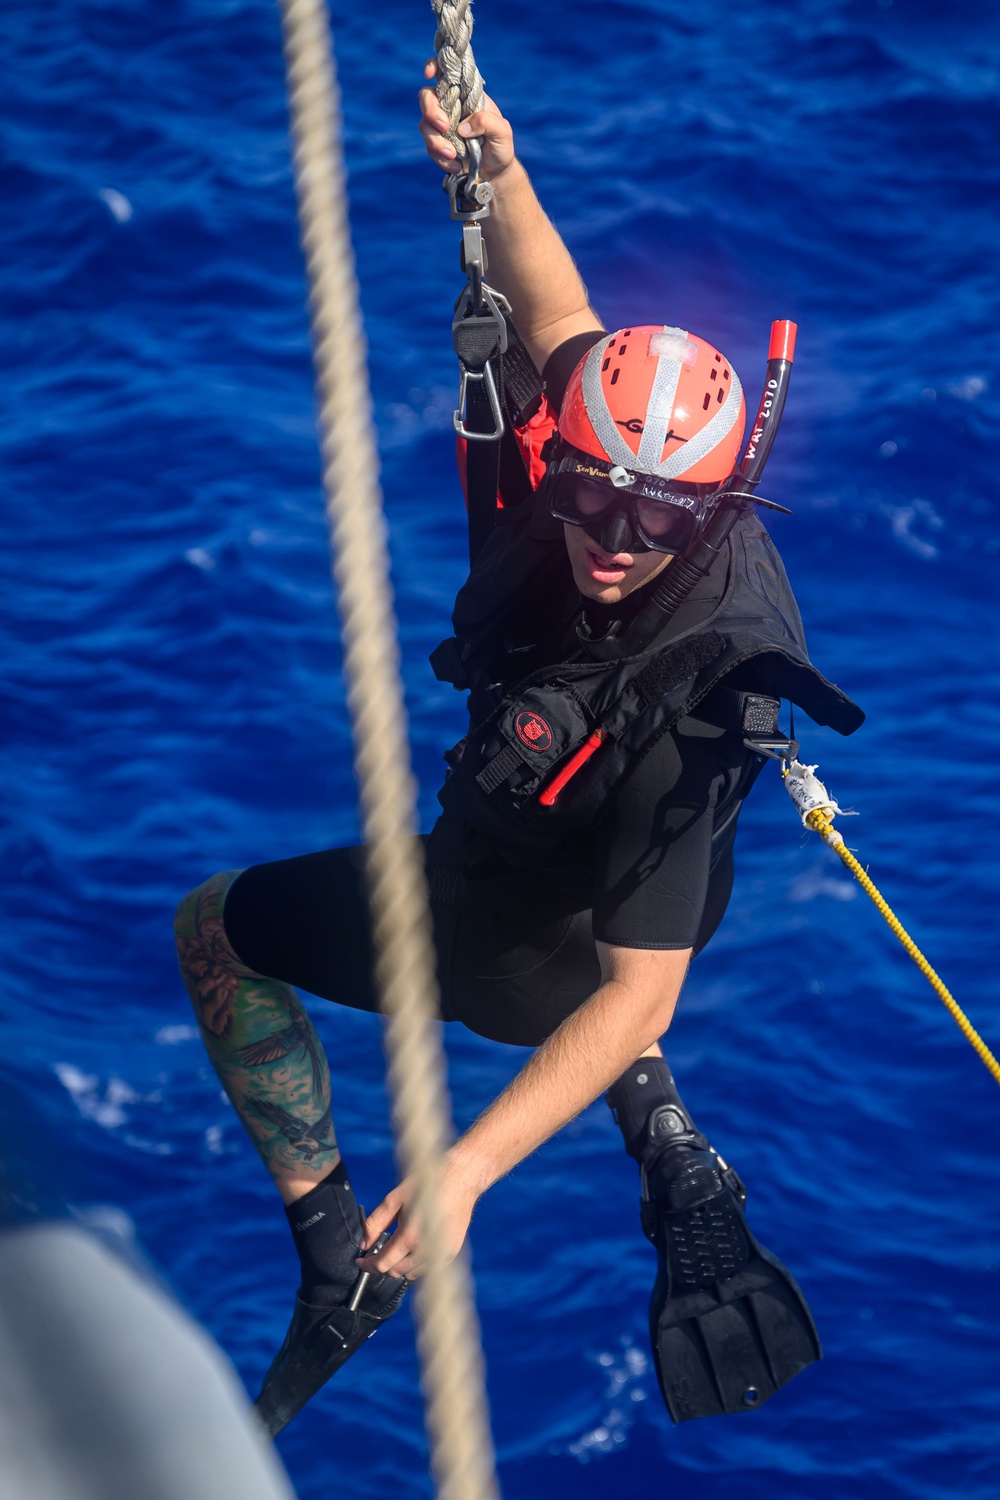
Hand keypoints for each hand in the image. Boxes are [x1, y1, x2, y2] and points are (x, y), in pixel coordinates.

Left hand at [355, 1150, 480, 1279]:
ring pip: (412, 1274)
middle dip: (383, 1264)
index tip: (361, 1261)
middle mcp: (426, 1250)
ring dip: (400, 1266)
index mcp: (410, 1236)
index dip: (368, 1265)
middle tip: (378, 1250)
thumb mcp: (394, 1199)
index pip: (383, 1264)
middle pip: (396, 1272)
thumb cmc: (426, 1185)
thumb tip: (363, 1243)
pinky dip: (417, 1263)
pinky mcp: (452, 1253)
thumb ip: (375, 1223)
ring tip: (398, 1247)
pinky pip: (428, 1268)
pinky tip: (415, 1246)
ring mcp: (441, 1254)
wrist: (460, 1179)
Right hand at [418, 58, 514, 180]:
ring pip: (424, 125)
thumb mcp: (502, 132)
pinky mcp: (438, 145)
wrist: (495, 173)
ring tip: (454, 155)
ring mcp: (442, 126)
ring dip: (436, 141)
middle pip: (426, 97)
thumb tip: (462, 127)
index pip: (447, 73)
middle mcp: (451, 106)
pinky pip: (430, 148)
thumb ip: (487, 123)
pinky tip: (457, 166)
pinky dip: (441, 159)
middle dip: (430, 111)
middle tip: (444, 126)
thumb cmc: (501, 147)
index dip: (434, 67)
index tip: (429, 74)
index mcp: (466, 95)